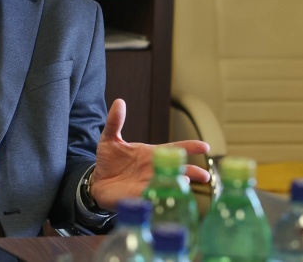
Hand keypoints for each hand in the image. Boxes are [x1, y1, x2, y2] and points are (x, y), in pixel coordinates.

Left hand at [91, 99, 210, 210]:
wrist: (97, 180)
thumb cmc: (109, 159)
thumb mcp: (110, 138)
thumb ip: (115, 122)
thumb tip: (119, 102)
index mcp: (151, 154)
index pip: (173, 149)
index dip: (189, 147)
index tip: (205, 146)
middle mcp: (154, 170)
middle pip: (177, 170)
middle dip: (191, 172)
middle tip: (205, 175)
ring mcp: (149, 184)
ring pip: (168, 186)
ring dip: (176, 185)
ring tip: (184, 184)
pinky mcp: (140, 197)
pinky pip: (153, 198)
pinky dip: (160, 198)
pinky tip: (166, 199)